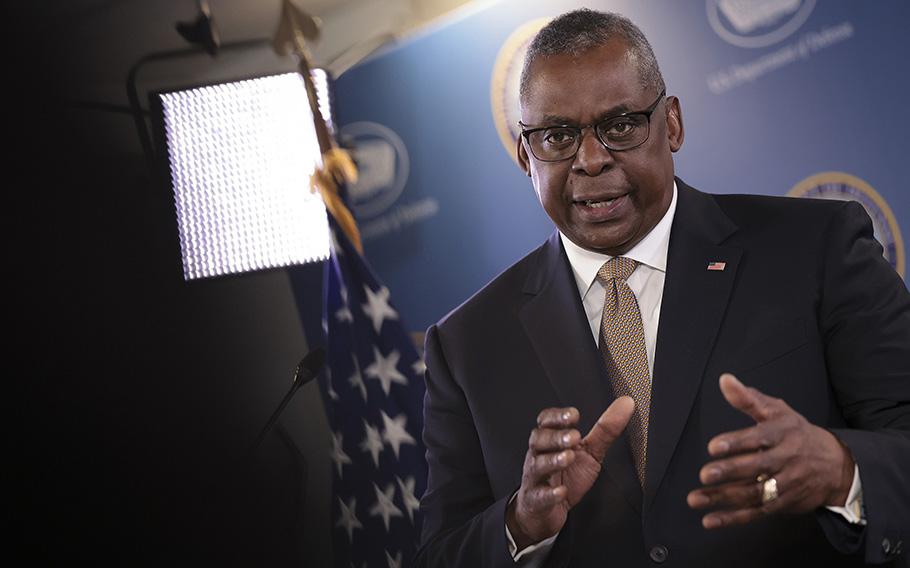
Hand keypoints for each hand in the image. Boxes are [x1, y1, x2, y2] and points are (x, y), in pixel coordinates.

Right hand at [507, 396, 634, 548]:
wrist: (546, 509)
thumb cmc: (567, 476)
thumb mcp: (589, 451)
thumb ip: (605, 429)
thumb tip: (626, 404)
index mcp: (551, 440)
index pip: (547, 421)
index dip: (558, 416)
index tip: (574, 415)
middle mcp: (539, 455)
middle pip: (538, 439)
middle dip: (556, 436)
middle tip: (574, 436)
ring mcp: (535, 478)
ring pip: (537, 465)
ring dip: (552, 461)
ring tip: (568, 457)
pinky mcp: (536, 500)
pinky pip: (540, 496)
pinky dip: (550, 494)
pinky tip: (561, 491)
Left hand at [687, 373, 854, 528]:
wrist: (836, 464)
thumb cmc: (797, 433)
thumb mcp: (777, 411)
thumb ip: (748, 399)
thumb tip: (725, 380)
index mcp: (782, 434)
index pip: (758, 438)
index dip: (736, 442)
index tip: (713, 446)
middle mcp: (785, 460)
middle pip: (757, 468)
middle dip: (730, 472)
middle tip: (705, 474)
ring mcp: (785, 484)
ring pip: (753, 493)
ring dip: (723, 498)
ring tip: (696, 499)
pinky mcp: (783, 504)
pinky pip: (756, 513)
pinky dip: (733, 518)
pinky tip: (710, 520)